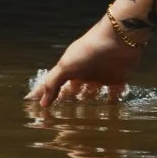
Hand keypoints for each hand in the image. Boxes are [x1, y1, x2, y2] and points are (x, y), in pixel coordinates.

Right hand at [28, 16, 143, 108]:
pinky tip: (108, 113)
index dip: (45, 94)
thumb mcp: (66, 65)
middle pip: (72, 91)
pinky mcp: (117, 78)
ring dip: (88, 104)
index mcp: (69, 69)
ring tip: (82, 119)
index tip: (37, 108)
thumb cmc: (89, 49)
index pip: (54, 84)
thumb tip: (41, 103)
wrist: (119, 37)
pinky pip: (114, 94)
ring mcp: (100, 76)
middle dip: (67, 102)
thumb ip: (52, 83)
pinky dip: (111, 102)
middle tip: (60, 118)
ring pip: (92, 94)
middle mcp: (83, 73)